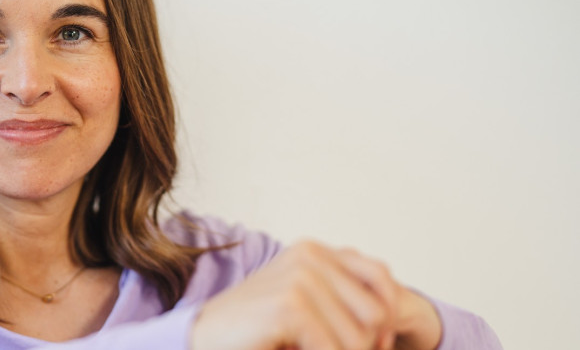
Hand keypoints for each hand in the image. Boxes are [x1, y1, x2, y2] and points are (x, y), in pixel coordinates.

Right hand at [190, 241, 441, 349]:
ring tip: (303, 349)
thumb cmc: (253, 330)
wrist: (202, 339)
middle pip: (377, 312)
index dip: (384, 319)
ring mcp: (300, 278)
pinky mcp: (290, 305)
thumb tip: (390, 325)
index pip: (381, 278)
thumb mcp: (303, 307)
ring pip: (359, 338)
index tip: (370, 344)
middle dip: (366, 345)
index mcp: (314, 251)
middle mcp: (310, 256)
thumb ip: (341, 301)